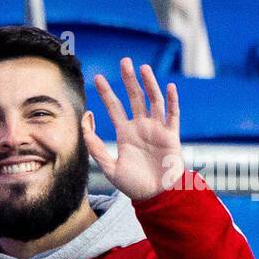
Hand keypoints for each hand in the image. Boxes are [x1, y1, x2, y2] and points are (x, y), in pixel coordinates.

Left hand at [83, 57, 183, 200]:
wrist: (155, 196)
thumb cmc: (132, 185)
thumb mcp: (108, 166)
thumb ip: (95, 146)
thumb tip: (85, 123)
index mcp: (125, 133)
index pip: (114, 108)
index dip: (106, 93)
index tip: (97, 78)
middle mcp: (141, 127)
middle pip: (134, 97)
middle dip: (129, 80)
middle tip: (124, 61)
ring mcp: (157, 129)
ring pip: (154, 101)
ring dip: (149, 84)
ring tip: (142, 68)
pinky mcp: (172, 135)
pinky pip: (173, 115)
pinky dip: (172, 101)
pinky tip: (168, 87)